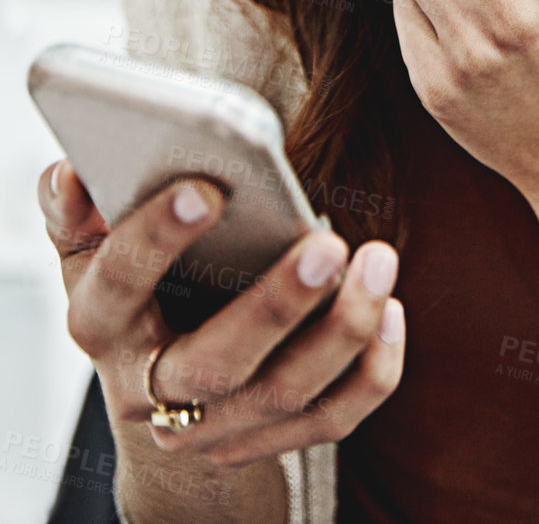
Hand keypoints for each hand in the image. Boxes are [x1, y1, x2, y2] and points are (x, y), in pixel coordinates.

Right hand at [38, 159, 405, 466]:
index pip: (119, 285)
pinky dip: (371, 372)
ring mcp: (216, 425)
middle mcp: (152, 392)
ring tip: (379, 260)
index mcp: (103, 327)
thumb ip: (79, 209)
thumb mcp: (92, 248)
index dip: (155, 239)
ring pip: (285, 394)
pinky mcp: (272, 439)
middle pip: (215, 364)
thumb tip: (71, 171)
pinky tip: (393, 311)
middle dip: (275, 306)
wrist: (156, 386)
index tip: (205, 187)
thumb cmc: (139, 286)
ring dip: (342, 330)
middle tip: (327, 244)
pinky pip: (332, 419)